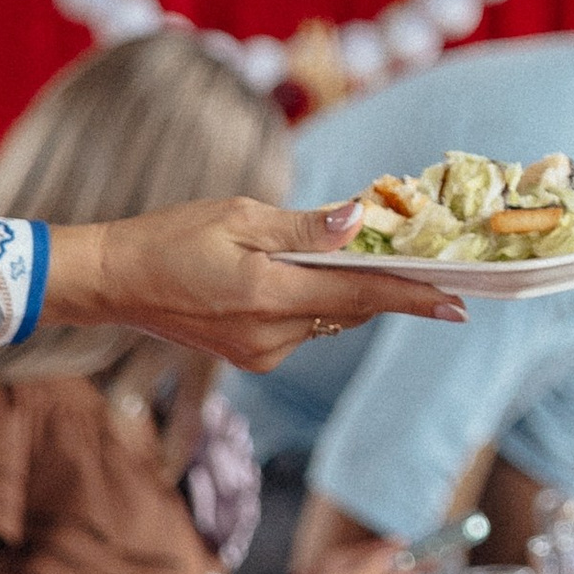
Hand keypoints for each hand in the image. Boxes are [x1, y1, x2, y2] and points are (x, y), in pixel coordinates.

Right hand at [51, 199, 470, 370]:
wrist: (115, 281)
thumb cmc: (172, 237)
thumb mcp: (240, 217)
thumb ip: (305, 227)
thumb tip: (359, 221)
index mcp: (268, 295)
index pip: (360, 296)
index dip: (413, 297)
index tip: (459, 303)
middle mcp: (270, 335)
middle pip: (350, 309)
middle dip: (382, 282)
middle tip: (414, 254)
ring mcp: (260, 352)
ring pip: (329, 318)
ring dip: (344, 289)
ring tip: (346, 252)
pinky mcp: (252, 357)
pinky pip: (304, 327)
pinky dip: (314, 301)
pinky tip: (296, 273)